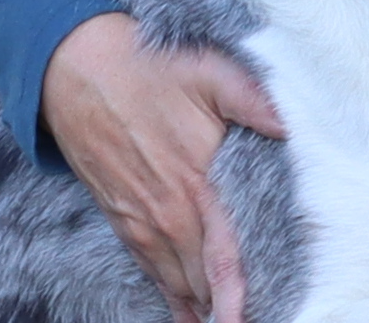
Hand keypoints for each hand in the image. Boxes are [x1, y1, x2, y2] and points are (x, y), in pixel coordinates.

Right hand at [42, 11, 288, 322]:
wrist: (77, 72)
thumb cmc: (148, 70)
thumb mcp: (208, 73)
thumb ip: (253, 102)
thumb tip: (291, 124)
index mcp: (193, 185)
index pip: (223, 257)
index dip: (237, 297)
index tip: (247, 319)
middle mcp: (166, 214)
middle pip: (203, 281)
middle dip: (227, 305)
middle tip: (251, 315)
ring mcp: (141, 221)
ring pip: (177, 282)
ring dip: (201, 304)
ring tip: (224, 321)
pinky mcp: (122, 219)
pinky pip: (151, 271)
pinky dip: (171, 294)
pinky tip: (188, 310)